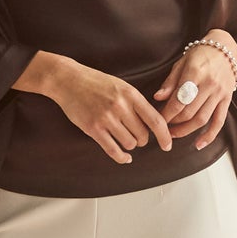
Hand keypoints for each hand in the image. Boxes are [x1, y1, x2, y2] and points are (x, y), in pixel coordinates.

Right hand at [45, 60, 174, 163]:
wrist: (68, 80)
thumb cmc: (96, 82)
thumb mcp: (121, 86)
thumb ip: (136, 103)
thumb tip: (154, 123)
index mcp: (131, 94)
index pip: (155, 120)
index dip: (164, 136)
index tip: (167, 145)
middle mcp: (120, 106)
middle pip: (143, 135)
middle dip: (142, 139)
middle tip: (136, 135)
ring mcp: (106, 118)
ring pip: (130, 143)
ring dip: (130, 145)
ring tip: (124, 138)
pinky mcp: (93, 128)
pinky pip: (113, 150)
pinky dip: (121, 157)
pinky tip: (125, 157)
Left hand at [151, 31, 236, 150]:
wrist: (224, 48)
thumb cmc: (200, 54)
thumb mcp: (181, 63)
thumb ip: (170, 82)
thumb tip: (158, 98)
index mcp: (195, 73)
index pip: (178, 100)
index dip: (166, 114)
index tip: (156, 119)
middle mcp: (209, 85)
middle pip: (188, 112)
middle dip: (173, 123)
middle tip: (162, 127)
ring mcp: (219, 93)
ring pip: (202, 119)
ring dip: (186, 131)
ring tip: (174, 134)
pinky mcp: (227, 100)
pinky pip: (219, 122)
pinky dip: (209, 136)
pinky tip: (199, 144)